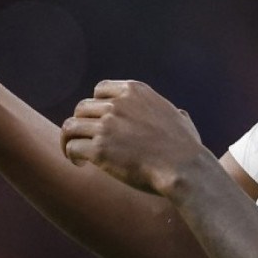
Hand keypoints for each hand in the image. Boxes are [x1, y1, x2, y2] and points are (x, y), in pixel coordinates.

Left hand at [61, 80, 206, 193]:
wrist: (184, 168)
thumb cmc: (186, 148)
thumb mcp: (180, 119)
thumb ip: (172, 113)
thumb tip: (180, 114)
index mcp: (134, 91)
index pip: (100, 90)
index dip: (96, 106)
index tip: (99, 121)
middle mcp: (117, 104)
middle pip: (82, 108)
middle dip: (82, 124)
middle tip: (86, 140)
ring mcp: (107, 125)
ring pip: (71, 126)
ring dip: (70, 139)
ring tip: (76, 154)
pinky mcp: (99, 149)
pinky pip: (72, 146)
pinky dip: (72, 155)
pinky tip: (81, 164)